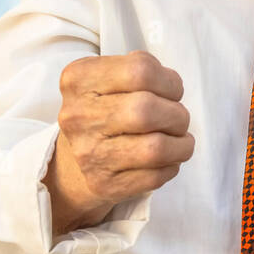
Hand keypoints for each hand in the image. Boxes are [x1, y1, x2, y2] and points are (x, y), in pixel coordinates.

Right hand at [46, 50, 193, 234]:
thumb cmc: (105, 110)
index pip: (140, 71)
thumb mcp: (111, 77)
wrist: (72, 159)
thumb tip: (173, 86)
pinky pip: (154, 176)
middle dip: (177, 115)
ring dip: (181, 145)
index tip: (173, 91)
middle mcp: (78, 115)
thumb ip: (142, 70)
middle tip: (179, 119)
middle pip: (146, 110)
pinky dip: (171, 166)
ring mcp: (88, 152)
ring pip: (155, 148)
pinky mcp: (102, 183)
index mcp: (80, 79)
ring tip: (180, 140)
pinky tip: (167, 159)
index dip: (170, 82)